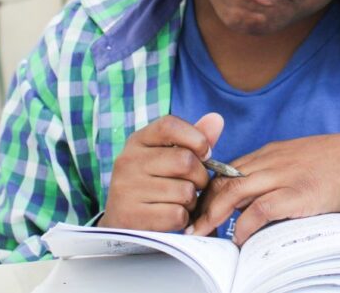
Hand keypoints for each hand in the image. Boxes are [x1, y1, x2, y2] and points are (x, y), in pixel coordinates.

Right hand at [98, 113, 223, 231]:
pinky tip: (171, 215)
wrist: (122, 220)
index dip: (196, 138)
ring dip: (192, 200)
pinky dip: (183, 218)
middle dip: (200, 176)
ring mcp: (127, 189)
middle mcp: (128, 161)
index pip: (169, 125)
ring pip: (185, 191)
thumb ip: (194, 138)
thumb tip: (217, 118)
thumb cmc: (154, 182)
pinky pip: (177, 215)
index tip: (205, 154)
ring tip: (180, 201)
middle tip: (195, 185)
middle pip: (184, 161)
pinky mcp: (132, 216)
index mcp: (138, 141)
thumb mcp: (168, 155)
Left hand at [188, 130, 339, 244]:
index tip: (197, 210)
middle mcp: (272, 160)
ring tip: (202, 235)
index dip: (208, 192)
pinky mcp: (300, 193)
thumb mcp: (302, 160)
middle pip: (223, 180)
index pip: (227, 170)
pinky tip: (239, 239)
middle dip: (202, 205)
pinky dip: (245, 225)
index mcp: (272, 152)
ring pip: (233, 191)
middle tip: (190, 227)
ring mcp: (285, 175)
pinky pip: (261, 209)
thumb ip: (278, 174)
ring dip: (213, 215)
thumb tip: (256, 201)